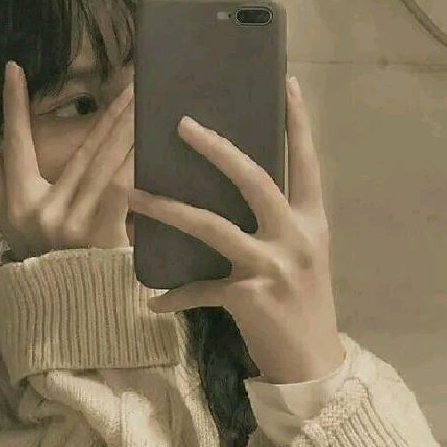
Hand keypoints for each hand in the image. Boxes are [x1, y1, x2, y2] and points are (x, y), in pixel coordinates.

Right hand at [0, 60, 134, 261]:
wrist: (64, 314)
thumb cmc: (40, 266)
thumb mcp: (12, 230)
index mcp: (19, 202)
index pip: (16, 146)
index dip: (14, 107)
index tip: (14, 69)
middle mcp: (44, 210)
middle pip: (80, 151)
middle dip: (106, 114)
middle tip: (128, 81)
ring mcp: (75, 223)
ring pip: (106, 165)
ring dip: (128, 132)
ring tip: (146, 104)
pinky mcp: (104, 236)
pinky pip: (123, 192)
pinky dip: (136, 167)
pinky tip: (152, 146)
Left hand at [126, 76, 344, 384]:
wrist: (313, 363)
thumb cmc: (304, 302)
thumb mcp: (302, 254)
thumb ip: (277, 221)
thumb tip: (233, 188)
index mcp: (312, 221)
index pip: (306, 161)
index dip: (297, 122)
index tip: (285, 82)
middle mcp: (296, 237)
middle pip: (254, 180)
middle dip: (217, 150)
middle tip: (182, 124)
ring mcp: (272, 267)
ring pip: (212, 227)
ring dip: (167, 210)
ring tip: (133, 196)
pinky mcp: (248, 298)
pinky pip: (200, 289)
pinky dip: (174, 295)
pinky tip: (152, 300)